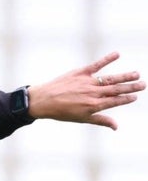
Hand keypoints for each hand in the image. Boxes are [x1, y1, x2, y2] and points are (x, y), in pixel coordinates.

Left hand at [27, 51, 144, 129]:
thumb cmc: (62, 112)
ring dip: (124, 76)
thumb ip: (101, 120)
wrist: (43, 101)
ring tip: (136, 74)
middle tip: (144, 84)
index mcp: (93, 106)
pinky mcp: (80, 72)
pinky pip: (96, 65)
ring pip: (109, 78)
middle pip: (115, 89)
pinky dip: (107, 59)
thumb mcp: (82, 118)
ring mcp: (87, 82)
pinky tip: (117, 54)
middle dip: (131, 87)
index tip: (136, 96)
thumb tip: (116, 126)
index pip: (114, 101)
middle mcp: (92, 93)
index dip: (126, 99)